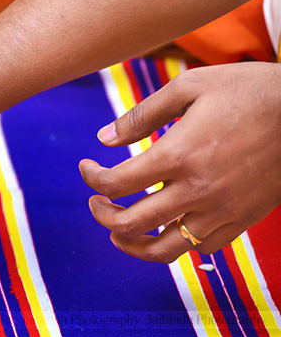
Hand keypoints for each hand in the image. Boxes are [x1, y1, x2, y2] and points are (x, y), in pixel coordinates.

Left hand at [80, 62, 280, 261]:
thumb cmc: (249, 89)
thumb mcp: (190, 87)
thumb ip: (142, 115)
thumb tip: (103, 140)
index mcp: (178, 155)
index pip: (116, 183)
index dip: (92, 178)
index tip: (88, 168)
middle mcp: (198, 190)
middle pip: (131, 223)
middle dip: (102, 215)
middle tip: (96, 202)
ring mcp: (223, 209)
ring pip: (164, 249)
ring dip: (132, 244)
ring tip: (118, 233)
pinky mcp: (244, 219)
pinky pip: (201, 248)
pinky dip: (176, 245)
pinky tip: (166, 229)